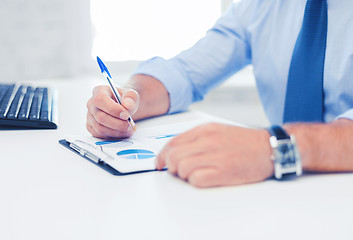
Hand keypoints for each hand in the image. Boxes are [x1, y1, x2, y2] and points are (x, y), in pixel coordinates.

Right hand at [86, 85, 138, 138]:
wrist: (123, 107)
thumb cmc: (125, 100)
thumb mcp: (131, 95)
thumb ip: (131, 98)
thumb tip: (127, 105)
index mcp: (99, 91)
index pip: (100, 100)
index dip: (113, 109)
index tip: (126, 115)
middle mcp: (91, 103)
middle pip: (100, 117)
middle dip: (118, 124)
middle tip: (130, 125)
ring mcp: (90, 116)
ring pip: (100, 128)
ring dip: (116, 131)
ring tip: (129, 130)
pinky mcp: (91, 127)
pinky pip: (100, 135)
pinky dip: (113, 135)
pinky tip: (122, 132)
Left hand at [155, 123, 273, 187]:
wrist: (269, 148)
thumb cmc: (243, 142)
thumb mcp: (217, 131)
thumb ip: (195, 139)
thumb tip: (175, 151)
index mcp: (204, 130)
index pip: (172, 143)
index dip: (161, 156)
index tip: (159, 164)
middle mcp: (207, 141)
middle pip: (173, 157)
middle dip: (171, 167)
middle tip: (178, 171)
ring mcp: (215, 156)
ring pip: (182, 168)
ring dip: (184, 175)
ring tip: (195, 174)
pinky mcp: (223, 172)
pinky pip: (196, 179)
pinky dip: (195, 181)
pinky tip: (204, 178)